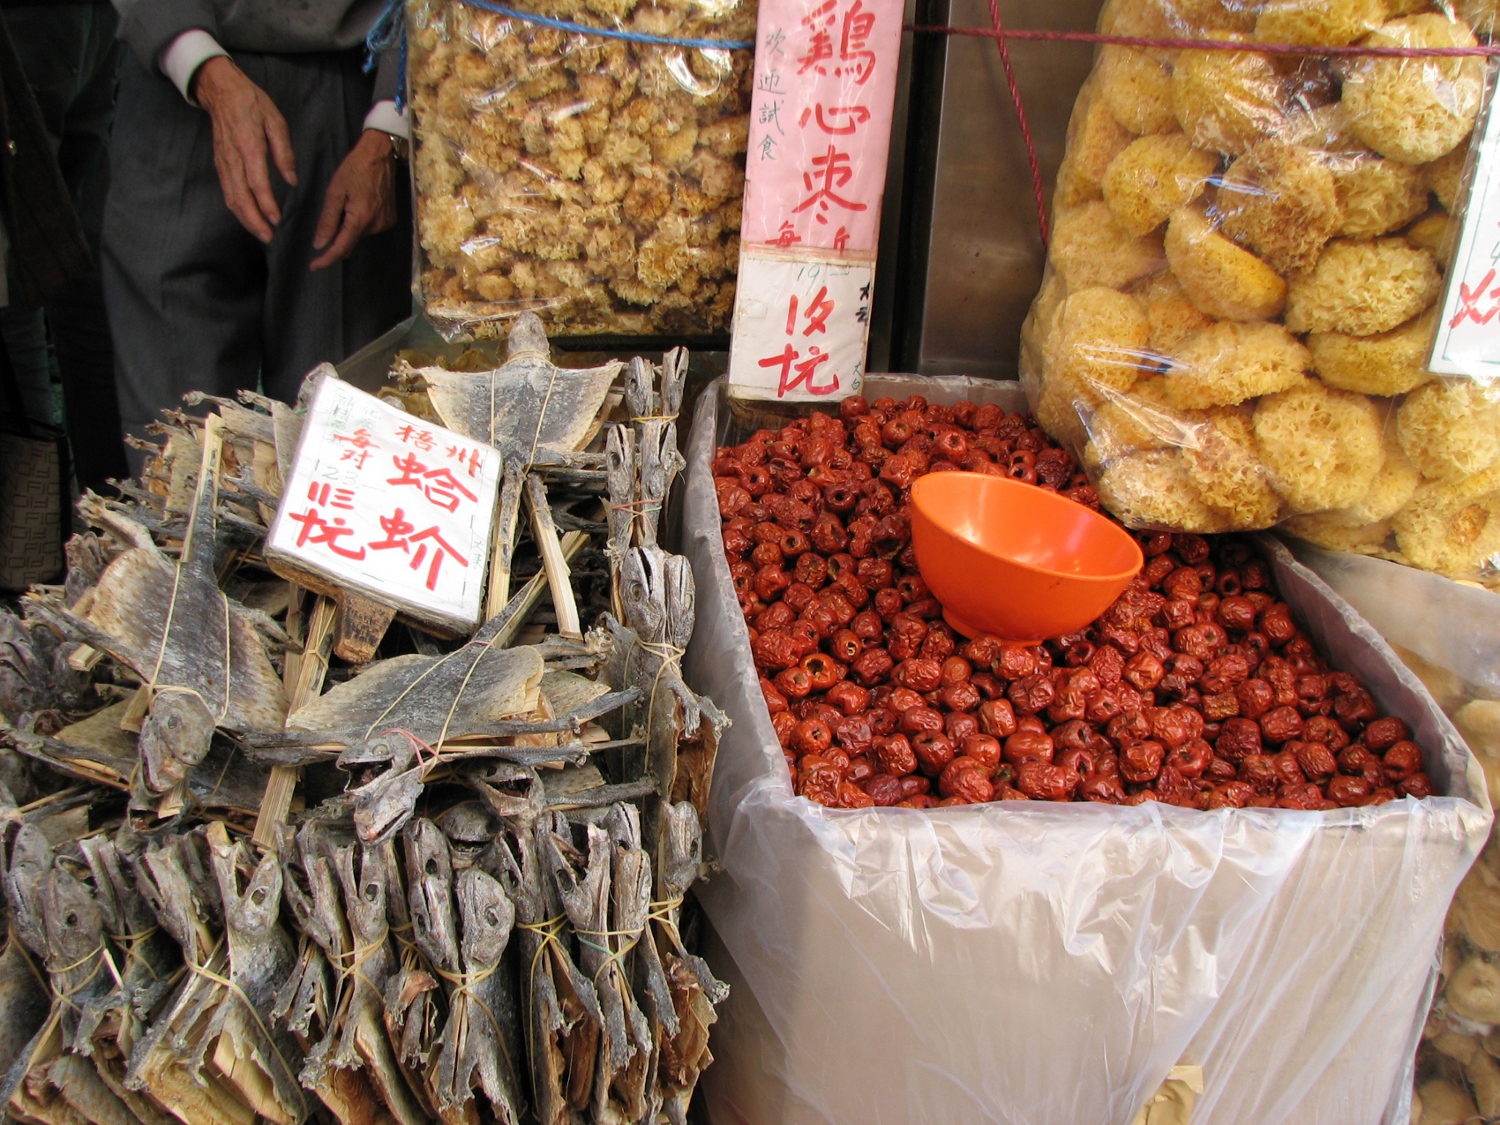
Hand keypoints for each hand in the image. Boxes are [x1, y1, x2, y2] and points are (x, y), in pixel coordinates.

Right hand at [193, 56, 296, 242]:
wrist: (221, 91)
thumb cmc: (252, 103)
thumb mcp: (276, 121)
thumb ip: (284, 152)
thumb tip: (292, 180)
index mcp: (249, 145)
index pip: (256, 181)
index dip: (266, 203)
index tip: (276, 219)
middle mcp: (233, 157)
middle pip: (240, 196)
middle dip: (254, 220)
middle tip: (269, 237)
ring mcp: (224, 161)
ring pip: (231, 196)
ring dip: (245, 218)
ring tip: (261, 233)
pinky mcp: (220, 163)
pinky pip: (227, 190)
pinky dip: (237, 207)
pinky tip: (248, 217)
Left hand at [310, 129, 397, 270]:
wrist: (381, 154)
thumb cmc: (355, 168)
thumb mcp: (335, 191)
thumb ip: (328, 220)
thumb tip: (319, 244)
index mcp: (360, 219)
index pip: (341, 248)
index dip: (326, 259)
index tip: (314, 266)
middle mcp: (375, 226)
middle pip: (350, 241)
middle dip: (337, 238)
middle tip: (328, 220)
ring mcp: (385, 223)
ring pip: (359, 234)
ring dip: (349, 227)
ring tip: (348, 202)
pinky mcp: (390, 219)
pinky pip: (369, 228)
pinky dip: (360, 222)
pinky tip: (359, 203)